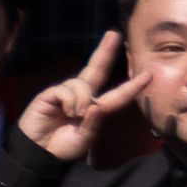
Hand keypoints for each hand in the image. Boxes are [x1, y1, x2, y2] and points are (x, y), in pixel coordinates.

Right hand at [15, 30, 139, 161]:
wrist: (38, 152)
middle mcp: (82, 96)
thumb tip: (95, 107)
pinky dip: (69, 102)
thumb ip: (92, 125)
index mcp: (94, 109)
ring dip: (81, 102)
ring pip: (82, 84)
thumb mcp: (83, 140)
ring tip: (71, 116)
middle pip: (97, 69)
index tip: (148, 74)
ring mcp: (66, 93)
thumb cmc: (61, 147)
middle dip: (105, 51)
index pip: (117, 95)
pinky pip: (67, 90)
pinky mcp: (50, 93)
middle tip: (114, 34)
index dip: (132, 86)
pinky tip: (62, 111)